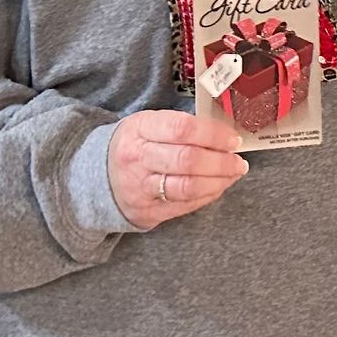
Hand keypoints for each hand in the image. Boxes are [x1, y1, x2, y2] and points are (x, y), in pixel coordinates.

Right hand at [108, 109, 248, 229]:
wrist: (98, 179)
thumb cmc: (134, 146)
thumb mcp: (147, 125)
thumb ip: (181, 127)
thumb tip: (223, 135)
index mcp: (139, 129)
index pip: (182, 129)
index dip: (213, 134)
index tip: (232, 139)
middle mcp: (138, 158)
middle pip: (188, 160)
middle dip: (221, 161)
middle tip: (238, 161)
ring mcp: (141, 188)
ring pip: (189, 186)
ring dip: (219, 181)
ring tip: (233, 173)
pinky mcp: (148, 211)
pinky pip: (186, 204)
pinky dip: (209, 195)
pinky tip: (218, 186)